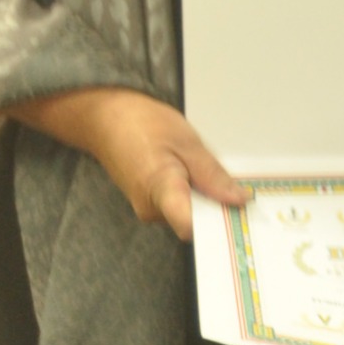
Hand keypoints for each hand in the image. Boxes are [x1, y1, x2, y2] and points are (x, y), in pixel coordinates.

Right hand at [27, 90, 247, 241]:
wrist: (105, 118)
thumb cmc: (142, 124)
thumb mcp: (186, 142)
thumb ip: (212, 175)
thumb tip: (238, 200)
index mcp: (160, 191)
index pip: (191, 227)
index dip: (218, 223)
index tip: (239, 212)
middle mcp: (151, 210)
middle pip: (196, 222)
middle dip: (216, 205)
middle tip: (229, 181)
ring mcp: (149, 210)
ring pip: (189, 214)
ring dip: (203, 197)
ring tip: (200, 167)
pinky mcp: (150, 205)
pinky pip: (179, 207)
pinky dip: (192, 194)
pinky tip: (190, 172)